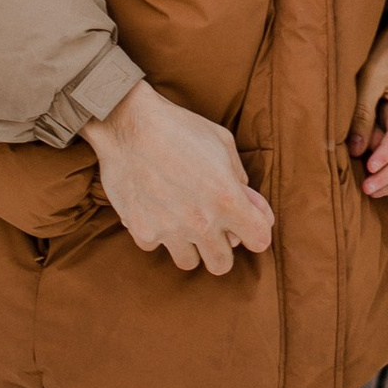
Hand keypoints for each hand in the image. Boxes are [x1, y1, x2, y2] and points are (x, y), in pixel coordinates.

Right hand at [82, 83, 273, 276]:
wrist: (127, 123)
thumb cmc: (179, 128)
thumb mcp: (222, 143)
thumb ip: (241, 181)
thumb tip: (254, 207)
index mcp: (227, 199)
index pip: (260, 240)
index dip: (256, 232)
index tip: (246, 223)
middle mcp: (201, 222)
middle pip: (222, 264)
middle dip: (221, 248)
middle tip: (211, 228)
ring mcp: (170, 230)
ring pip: (189, 262)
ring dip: (190, 246)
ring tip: (182, 221)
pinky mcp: (141, 231)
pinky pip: (155, 246)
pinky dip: (156, 233)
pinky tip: (154, 209)